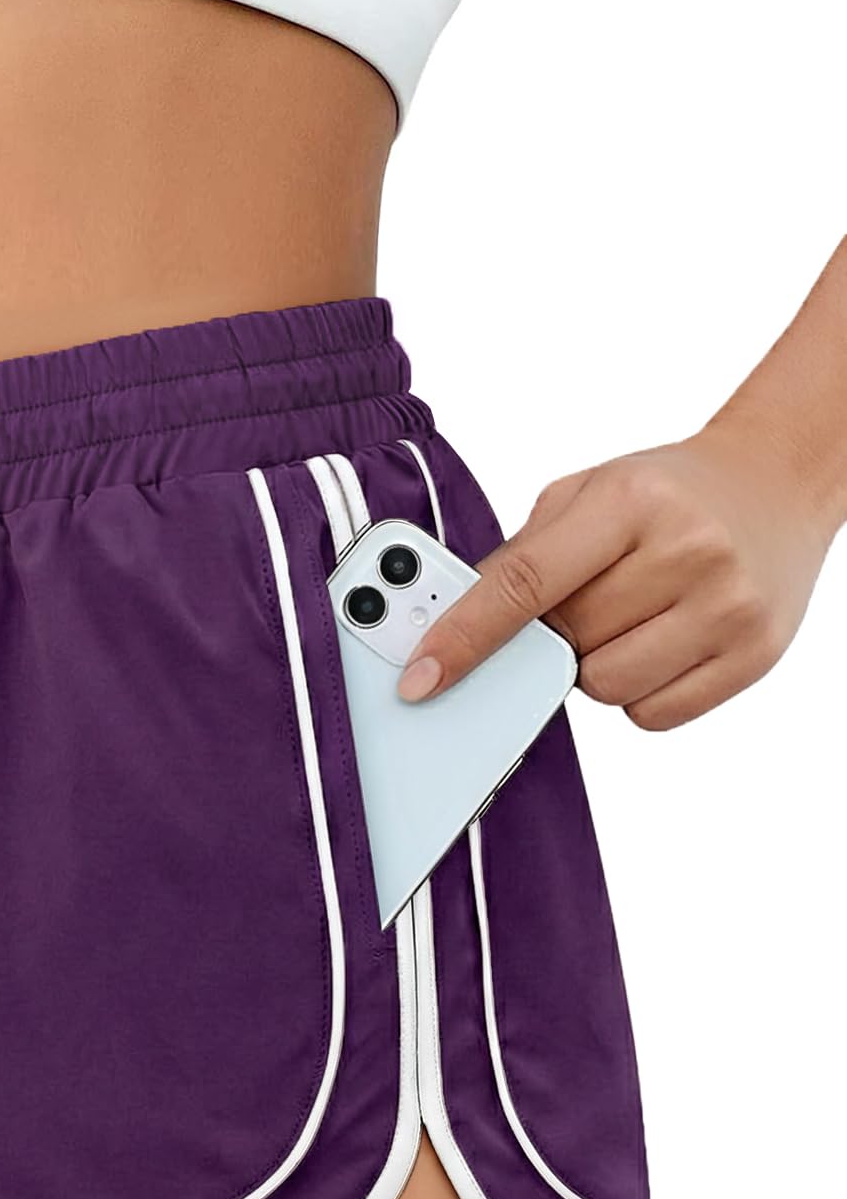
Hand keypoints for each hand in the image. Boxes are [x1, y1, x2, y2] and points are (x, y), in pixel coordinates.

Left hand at [397, 430, 834, 730]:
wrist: (777, 482)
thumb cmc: (669, 492)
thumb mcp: (589, 492)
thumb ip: (523, 553)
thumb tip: (454, 625)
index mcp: (631, 501)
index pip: (524, 583)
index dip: (464, 636)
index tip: (421, 677)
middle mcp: (687, 551)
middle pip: (565, 643)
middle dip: (551, 637)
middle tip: (580, 603)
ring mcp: (726, 608)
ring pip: (606, 688)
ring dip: (594, 667)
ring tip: (628, 617)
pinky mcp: (752, 656)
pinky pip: (651, 715)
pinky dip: (637, 692)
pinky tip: (659, 643)